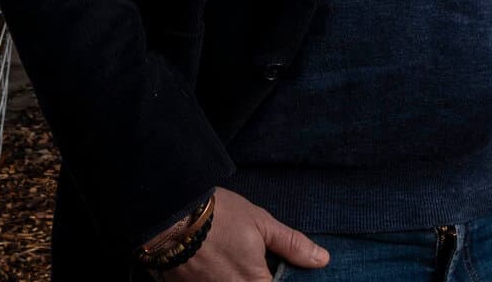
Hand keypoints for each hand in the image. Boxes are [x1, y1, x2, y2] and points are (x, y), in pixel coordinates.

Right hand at [155, 187, 328, 278]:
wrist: (169, 217)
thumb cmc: (217, 216)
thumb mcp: (260, 222)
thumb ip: (292, 245)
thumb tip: (322, 259)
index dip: (281, 280)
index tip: (274, 268)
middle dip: (259, 278)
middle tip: (248, 258)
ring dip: (237, 277)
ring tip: (231, 260)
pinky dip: (221, 280)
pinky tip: (219, 266)